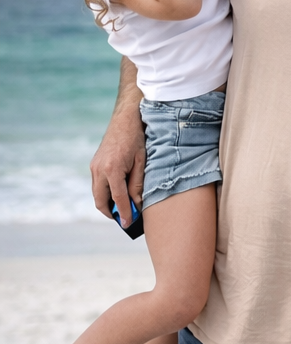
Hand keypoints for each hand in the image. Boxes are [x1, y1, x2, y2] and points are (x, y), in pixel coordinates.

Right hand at [91, 101, 145, 223]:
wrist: (126, 119)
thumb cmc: (137, 139)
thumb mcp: (142, 163)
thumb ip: (137, 185)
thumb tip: (136, 204)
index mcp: (112, 169)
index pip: (117, 199)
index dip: (124, 213)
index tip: (128, 224)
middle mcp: (99, 170)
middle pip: (101, 201)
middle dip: (112, 213)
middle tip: (125, 219)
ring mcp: (94, 167)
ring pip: (97, 194)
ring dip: (108, 204)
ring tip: (123, 209)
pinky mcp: (94, 164)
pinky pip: (97, 185)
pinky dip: (105, 193)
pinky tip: (119, 195)